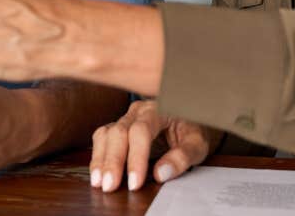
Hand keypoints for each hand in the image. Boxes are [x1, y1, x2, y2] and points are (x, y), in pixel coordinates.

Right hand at [91, 99, 221, 191]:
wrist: (189, 119)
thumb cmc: (193, 131)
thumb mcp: (197, 144)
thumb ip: (182, 157)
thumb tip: (160, 173)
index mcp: (158, 109)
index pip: (141, 131)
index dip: (136, 157)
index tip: (135, 182)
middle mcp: (138, 111)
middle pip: (119, 132)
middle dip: (113, 161)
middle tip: (110, 186)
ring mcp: (126, 118)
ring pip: (106, 134)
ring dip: (101, 159)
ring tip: (99, 182)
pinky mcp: (118, 128)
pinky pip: (102, 139)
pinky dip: (98, 157)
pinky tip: (97, 174)